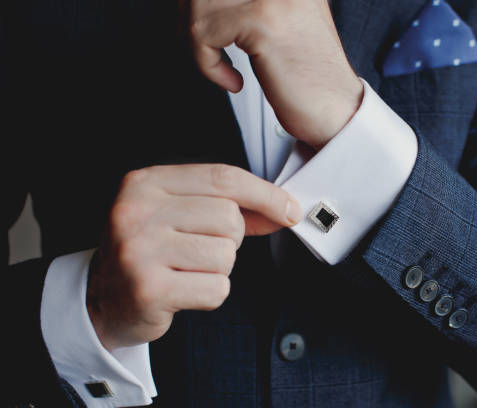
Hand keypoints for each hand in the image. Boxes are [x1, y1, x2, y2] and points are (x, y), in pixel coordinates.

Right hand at [87, 164, 301, 349]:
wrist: (102, 300)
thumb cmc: (148, 252)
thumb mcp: (177, 215)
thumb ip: (226, 206)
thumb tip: (281, 209)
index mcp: (146, 183)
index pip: (222, 178)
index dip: (264, 194)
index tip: (289, 209)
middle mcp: (138, 211)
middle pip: (229, 218)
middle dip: (230, 240)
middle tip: (199, 251)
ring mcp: (140, 250)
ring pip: (226, 255)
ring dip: (218, 269)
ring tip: (186, 271)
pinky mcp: (149, 289)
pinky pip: (216, 289)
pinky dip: (210, 294)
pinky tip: (183, 291)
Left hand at [190, 0, 363, 149]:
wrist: (338, 112)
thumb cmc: (309, 79)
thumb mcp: (280, 25)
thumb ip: (248, 5)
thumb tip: (200, 2)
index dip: (200, 5)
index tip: (200, 28)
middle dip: (192, 18)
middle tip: (204, 49)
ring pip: (200, 3)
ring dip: (198, 42)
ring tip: (220, 68)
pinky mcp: (262, 21)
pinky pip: (204, 32)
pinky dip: (207, 64)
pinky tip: (233, 82)